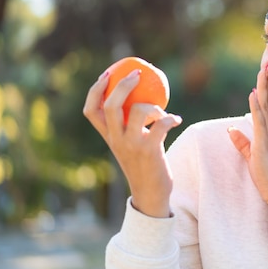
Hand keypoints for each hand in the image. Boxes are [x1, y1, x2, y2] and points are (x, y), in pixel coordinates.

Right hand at [83, 69, 181, 217]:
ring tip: (162, 113)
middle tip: (138, 73)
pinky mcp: (150, 150)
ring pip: (138, 111)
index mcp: (108, 137)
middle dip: (123, 85)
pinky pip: (161, 124)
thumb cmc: (144, 164)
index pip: (91, 110)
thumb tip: (142, 96)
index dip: (96, 90)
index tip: (107, 74)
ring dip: (154, 106)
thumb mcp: (130, 144)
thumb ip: (130, 125)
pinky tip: (177, 120)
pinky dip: (171, 118)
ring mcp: (131, 145)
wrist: (150, 194)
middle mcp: (116, 140)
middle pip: (111, 105)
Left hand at [228, 58, 267, 220]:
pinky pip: (261, 121)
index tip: (264, 72)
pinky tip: (255, 93)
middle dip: (267, 81)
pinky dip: (258, 106)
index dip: (265, 88)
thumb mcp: (252, 157)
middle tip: (267, 62)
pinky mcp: (265, 144)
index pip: (266, 106)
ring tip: (263, 69)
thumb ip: (242, 143)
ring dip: (264, 87)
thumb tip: (231, 129)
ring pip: (266, 106)